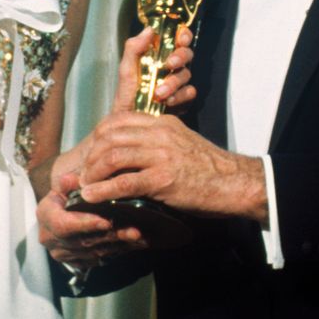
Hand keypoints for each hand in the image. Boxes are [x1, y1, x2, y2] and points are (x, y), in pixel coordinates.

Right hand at [37, 173, 148, 266]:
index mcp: (45, 217)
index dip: (85, 224)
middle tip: (132, 230)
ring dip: (118, 244)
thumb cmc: (64, 198)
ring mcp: (64, 253)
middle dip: (109, 235)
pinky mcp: (76, 262)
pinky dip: (118, 251)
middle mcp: (51, 239)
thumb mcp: (63, 187)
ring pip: (93, 252)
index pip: (63, 225)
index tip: (105, 221)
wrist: (58, 216)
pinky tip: (134, 243)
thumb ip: (67, 183)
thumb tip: (71, 179)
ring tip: (137, 235)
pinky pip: (99, 259)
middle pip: (82, 241)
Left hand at [77, 112, 267, 222]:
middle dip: (90, 157)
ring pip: (112, 157)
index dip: (98, 137)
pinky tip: (91, 197)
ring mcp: (161, 156)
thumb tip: (132, 151)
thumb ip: (158, 141)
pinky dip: (102, 191)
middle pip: (109, 137)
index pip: (118, 120)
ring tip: (84, 187)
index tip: (91, 153)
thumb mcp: (182, 142)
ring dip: (92, 174)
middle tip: (83, 174)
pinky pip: (123, 183)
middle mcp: (159, 135)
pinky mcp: (163, 180)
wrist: (236, 183)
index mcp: (163, 123)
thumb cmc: (210, 168)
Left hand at [111, 26, 195, 112]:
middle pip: (186, 54)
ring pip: (186, 74)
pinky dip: (180, 96)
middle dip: (180, 56)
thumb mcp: (126, 70)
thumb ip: (133, 48)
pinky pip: (190, 92)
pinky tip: (168, 101)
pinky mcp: (183, 98)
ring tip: (159, 93)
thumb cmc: (126, 95)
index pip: (177, 38)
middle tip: (170, 63)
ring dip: (174, 82)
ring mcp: (178, 83)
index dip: (183, 35)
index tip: (180, 39)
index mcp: (158, 55)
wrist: (129, 121)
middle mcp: (170, 67)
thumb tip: (149, 30)